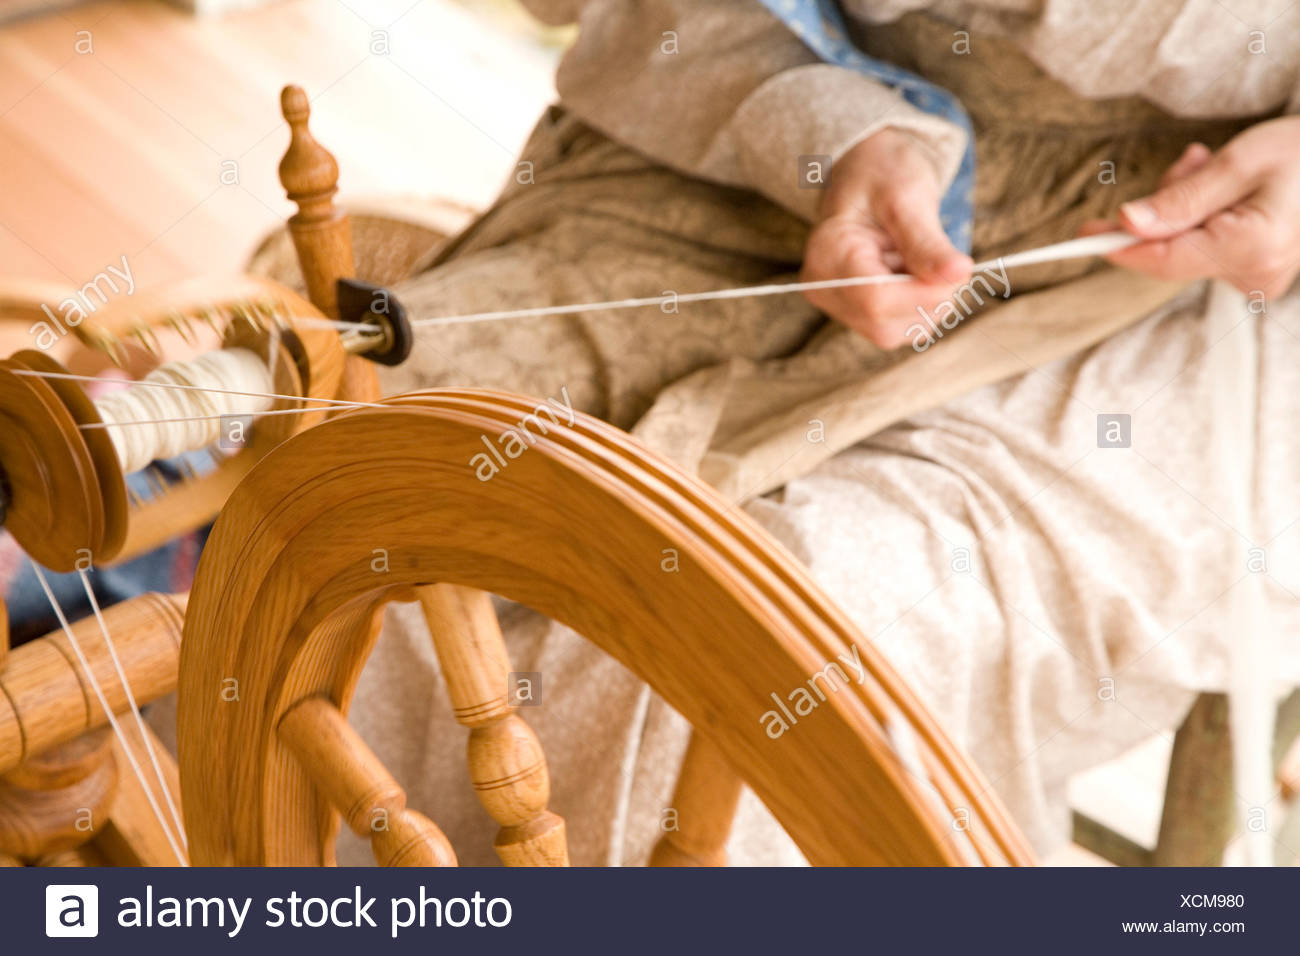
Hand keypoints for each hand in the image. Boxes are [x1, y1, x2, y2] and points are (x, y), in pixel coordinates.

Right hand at [799, 128, 972, 347]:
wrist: (868, 173)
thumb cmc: (882, 174)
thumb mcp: (907, 196)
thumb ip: (928, 241)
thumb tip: (959, 274)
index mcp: (827, 254)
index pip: (876, 300)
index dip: (926, 293)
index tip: (960, 268)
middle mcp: (823, 288)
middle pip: (885, 323)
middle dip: (928, 297)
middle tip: (943, 257)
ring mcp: (837, 305)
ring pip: (895, 331)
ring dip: (926, 301)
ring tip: (921, 257)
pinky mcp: (855, 313)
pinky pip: (898, 327)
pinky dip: (919, 305)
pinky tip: (914, 271)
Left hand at [1086, 116, 1299, 299]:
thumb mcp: (1240, 162)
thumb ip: (1182, 198)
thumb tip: (1129, 223)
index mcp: (1252, 249)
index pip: (1164, 259)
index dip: (1121, 246)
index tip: (1085, 235)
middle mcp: (1254, 275)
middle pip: (1172, 249)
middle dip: (1167, 205)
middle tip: (1191, 159)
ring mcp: (1257, 278)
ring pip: (1186, 244)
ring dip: (1186, 203)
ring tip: (1214, 165)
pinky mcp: (1255, 271)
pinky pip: (1206, 245)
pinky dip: (1204, 214)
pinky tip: (1226, 187)